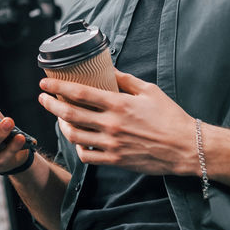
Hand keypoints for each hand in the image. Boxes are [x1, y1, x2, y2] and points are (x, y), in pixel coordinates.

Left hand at [38, 71, 195, 175]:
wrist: (186, 147)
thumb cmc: (170, 117)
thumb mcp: (149, 91)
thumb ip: (126, 80)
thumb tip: (110, 69)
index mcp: (118, 104)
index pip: (79, 93)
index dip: (57, 87)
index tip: (45, 82)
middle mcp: (111, 124)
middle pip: (70, 114)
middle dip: (51, 104)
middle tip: (43, 98)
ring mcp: (112, 144)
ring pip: (74, 136)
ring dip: (61, 125)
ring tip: (58, 118)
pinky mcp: (116, 160)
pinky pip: (87, 156)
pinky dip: (78, 147)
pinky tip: (77, 140)